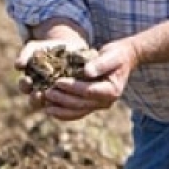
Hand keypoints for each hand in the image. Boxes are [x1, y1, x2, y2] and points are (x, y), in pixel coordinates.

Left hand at [16, 39, 136, 120]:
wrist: (123, 60)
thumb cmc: (117, 55)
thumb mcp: (112, 55)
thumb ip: (101, 63)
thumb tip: (87, 71)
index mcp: (111, 90)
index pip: (89, 91)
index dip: (72, 88)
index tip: (58, 81)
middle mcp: (106, 102)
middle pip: (81, 104)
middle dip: (63, 99)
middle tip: (46, 92)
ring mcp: (98, 105)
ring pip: (77, 112)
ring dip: (60, 110)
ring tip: (45, 106)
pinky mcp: (91, 105)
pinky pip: (76, 112)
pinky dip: (63, 113)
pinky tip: (50, 110)